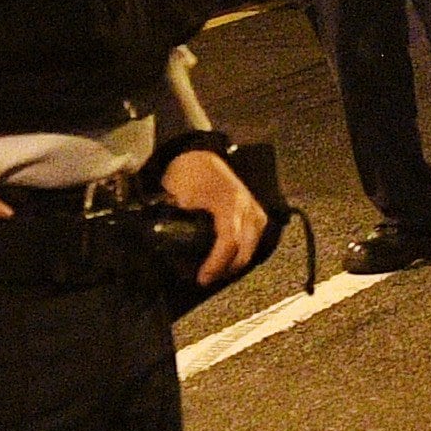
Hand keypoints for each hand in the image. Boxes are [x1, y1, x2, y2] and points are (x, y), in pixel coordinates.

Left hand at [159, 147, 263, 286]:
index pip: (229, 243)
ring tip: (217, 270)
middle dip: (226, 269)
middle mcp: (246, 207)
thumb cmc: (186, 172)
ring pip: (252, 245)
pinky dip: (243, 249)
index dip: (216, 264)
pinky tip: (230, 256)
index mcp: (229, 204)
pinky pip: (254, 236)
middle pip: (245, 250)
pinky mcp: (253, 208)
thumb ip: (180, 224)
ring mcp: (252, 207)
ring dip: (236, 261)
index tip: (202, 277)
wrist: (196, 152)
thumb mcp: (177, 198)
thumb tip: (175, 251)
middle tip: (207, 278)